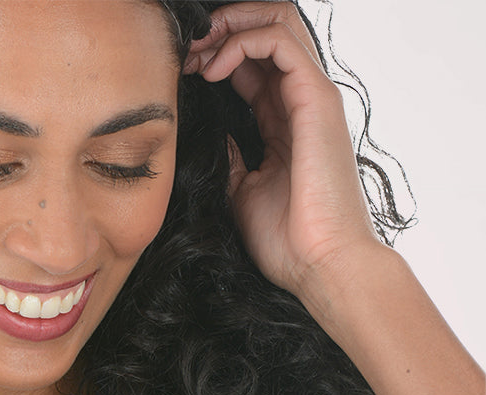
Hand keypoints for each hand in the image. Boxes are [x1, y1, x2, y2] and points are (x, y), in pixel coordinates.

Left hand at [183, 2, 382, 302]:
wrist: (319, 264)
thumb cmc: (287, 241)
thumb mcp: (244, 192)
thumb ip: (233, 158)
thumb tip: (218, 138)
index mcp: (285, 120)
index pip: (253, 62)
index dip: (216, 55)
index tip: (181, 72)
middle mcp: (301, 99)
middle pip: (267, 29)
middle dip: (222, 28)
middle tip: (187, 50)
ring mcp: (312, 95)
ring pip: (277, 20)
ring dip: (230, 26)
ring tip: (197, 53)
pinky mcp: (316, 98)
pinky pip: (279, 41)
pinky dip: (241, 42)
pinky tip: (214, 70)